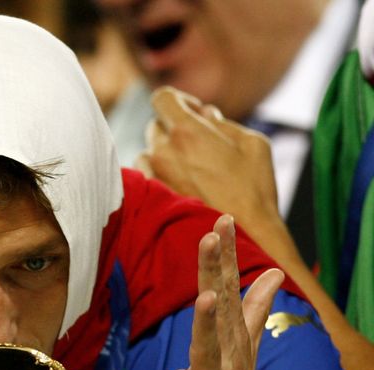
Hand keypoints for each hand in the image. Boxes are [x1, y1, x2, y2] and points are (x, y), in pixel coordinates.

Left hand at [137, 86, 280, 228]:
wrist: (241, 239)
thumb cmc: (254, 191)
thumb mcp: (253, 144)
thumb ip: (224, 123)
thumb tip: (205, 114)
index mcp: (187, 131)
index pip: (162, 98)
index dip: (178, 100)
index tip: (193, 112)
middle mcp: (163, 151)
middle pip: (156, 125)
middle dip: (174, 128)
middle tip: (199, 144)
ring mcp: (153, 176)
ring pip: (148, 152)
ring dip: (165, 154)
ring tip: (191, 170)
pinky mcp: (150, 198)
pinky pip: (145, 177)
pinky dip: (159, 176)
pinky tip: (181, 188)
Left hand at [170, 215, 282, 369]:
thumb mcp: (245, 348)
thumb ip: (254, 311)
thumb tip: (273, 271)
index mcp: (231, 338)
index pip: (228, 290)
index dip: (226, 256)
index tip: (223, 219)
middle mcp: (226, 357)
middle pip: (220, 311)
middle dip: (216, 273)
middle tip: (211, 236)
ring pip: (208, 355)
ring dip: (208, 326)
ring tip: (207, 298)